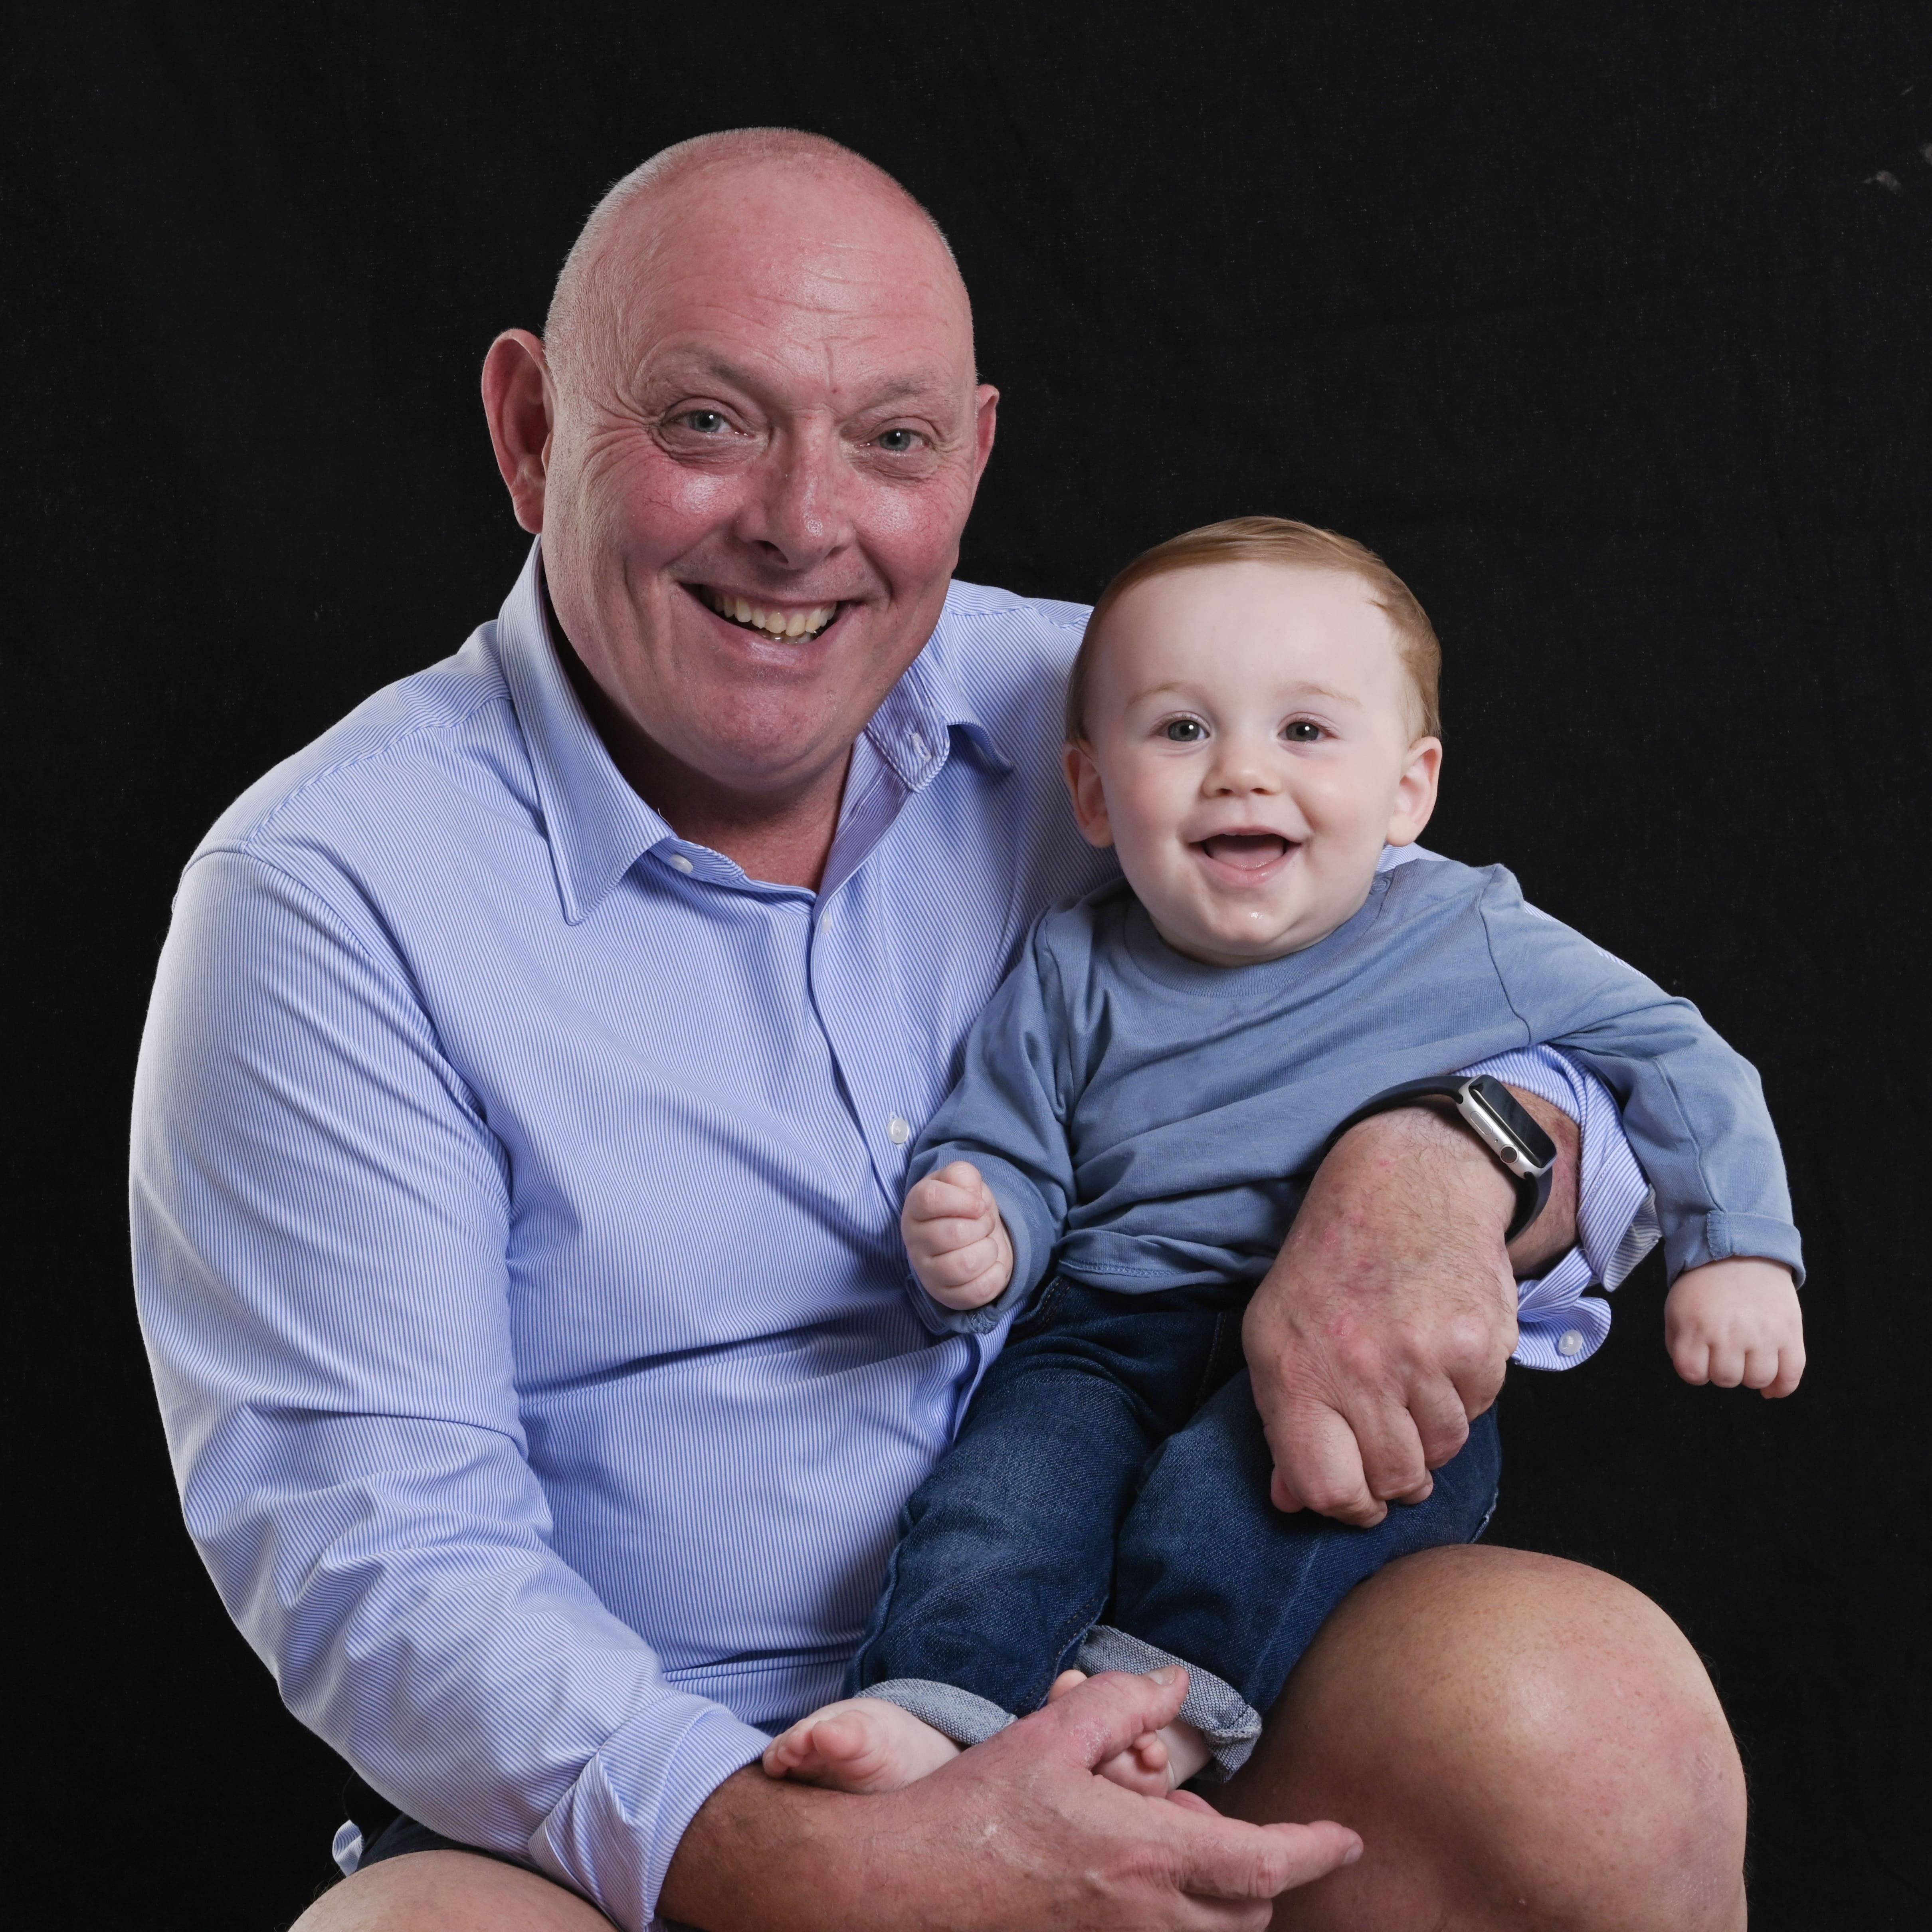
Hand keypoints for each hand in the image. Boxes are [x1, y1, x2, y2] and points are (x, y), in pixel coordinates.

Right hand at [660, 1667, 1361, 1930]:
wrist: (901, 1889)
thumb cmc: (974, 1810)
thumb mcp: (1048, 1737)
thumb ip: (1120, 1706)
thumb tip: (1176, 1686)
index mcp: (1146, 1854)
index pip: (1266, 1863)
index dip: (1317, 1850)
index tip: (1346, 1839)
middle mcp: (1146, 1919)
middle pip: (1248, 1911)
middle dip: (1258, 1875)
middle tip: (1221, 1831)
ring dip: (1218, 1905)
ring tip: (1175, 1860)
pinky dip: (1176, 1924)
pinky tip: (1137, 1895)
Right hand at [902, 1160, 1014, 1309]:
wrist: (976, 1238)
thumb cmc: (965, 1207)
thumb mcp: (963, 1182)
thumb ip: (963, 1176)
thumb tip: (971, 1194)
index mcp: (914, 1209)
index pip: (930, 1199)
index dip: (963, 1200)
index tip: (978, 1204)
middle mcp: (914, 1242)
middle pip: (954, 1233)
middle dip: (982, 1224)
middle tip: (983, 1224)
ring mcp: (928, 1273)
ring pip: (967, 1264)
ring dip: (989, 1249)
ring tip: (985, 1243)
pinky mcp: (948, 1296)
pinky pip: (980, 1288)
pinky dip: (996, 1272)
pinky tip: (990, 1264)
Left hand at [1243, 1091, 1577, 1526]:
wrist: (1407, 1186)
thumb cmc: (1331, 1266)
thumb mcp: (1276, 1333)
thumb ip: (1283, 1421)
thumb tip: (1292, 1501)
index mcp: (1294, 1369)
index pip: (1325, 1486)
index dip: (1346, 1507)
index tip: (1358, 1497)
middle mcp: (1357, 1367)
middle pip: (1393, 1478)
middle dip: (1395, 1473)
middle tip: (1392, 1433)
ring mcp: (1422, 1356)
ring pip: (1443, 1449)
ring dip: (1431, 1430)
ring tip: (1413, 1375)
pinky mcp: (1477, 1344)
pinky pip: (1479, 1410)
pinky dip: (1464, 1393)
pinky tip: (1442, 1347)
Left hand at [1665, 1258, 1804, 1395]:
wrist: (1742, 1255)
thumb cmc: (1705, 1288)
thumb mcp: (1677, 1310)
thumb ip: (1679, 1344)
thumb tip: (1697, 1375)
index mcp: (1696, 1326)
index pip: (1692, 1373)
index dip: (1696, 1372)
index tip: (1701, 1359)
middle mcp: (1729, 1332)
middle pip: (1726, 1379)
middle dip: (1722, 1372)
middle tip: (1725, 1354)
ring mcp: (1763, 1334)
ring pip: (1758, 1379)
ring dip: (1750, 1377)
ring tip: (1746, 1360)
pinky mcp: (1790, 1332)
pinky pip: (1791, 1374)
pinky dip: (1781, 1388)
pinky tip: (1770, 1389)